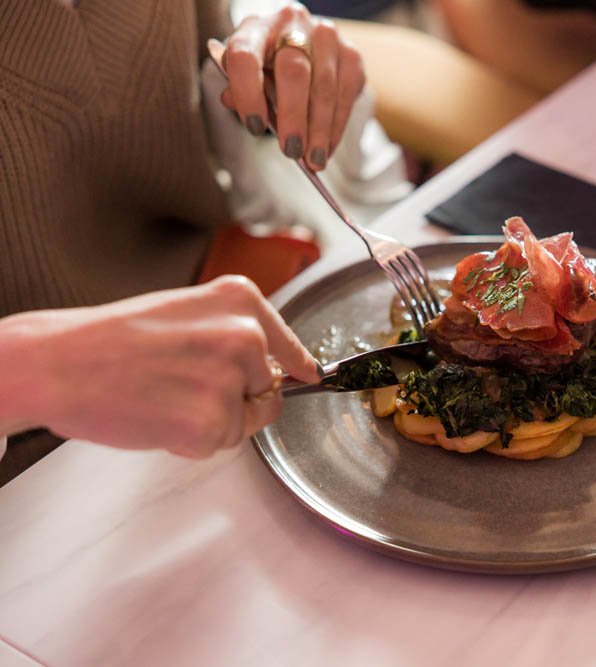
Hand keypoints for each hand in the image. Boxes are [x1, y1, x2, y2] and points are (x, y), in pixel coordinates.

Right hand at [0, 276, 319, 458]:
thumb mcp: (186, 312)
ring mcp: (230, 380)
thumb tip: (282, 367)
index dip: (298, 367)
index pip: (290, 347)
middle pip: (268, 390)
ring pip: (243, 422)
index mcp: (241, 301)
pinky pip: (219, 445)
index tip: (311, 376)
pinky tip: (159, 417)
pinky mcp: (212, 423)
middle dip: (235, 398)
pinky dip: (190, 442)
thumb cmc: (111, 339)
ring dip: (211, 422)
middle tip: (181, 384)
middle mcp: (245, 336)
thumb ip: (236, 332)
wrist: (56, 363)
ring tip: (165, 396)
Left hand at [220, 3, 364, 171]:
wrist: (302, 47)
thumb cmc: (268, 68)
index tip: (255, 127)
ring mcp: (326, 36)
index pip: (245, 57)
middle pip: (294, 72)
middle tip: (292, 151)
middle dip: (294, 117)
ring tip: (314, 160)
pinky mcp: (351, 54)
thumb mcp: (248, 77)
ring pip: (325, 86)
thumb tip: (237, 106)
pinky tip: (328, 147)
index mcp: (255, 29)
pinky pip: (347, 94)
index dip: (248, 93)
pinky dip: (337, 126)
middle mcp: (291, 24)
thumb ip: (241, 91)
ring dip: (320, 129)